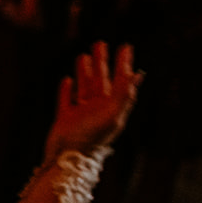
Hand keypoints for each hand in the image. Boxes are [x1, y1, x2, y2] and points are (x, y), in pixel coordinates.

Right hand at [44, 41, 142, 158]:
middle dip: (103, 62)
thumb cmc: (91, 138)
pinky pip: (66, 100)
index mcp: (113, 108)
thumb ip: (123, 95)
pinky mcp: (65, 119)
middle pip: (102, 80)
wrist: (68, 158)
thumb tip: (136, 74)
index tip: (126, 47)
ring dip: (85, 72)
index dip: (123, 63)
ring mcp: (81, 114)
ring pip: (85, 87)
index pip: (120, 81)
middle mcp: (98, 109)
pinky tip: (67, 80)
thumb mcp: (112, 115)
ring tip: (83, 56)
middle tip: (101, 44)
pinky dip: (67, 90)